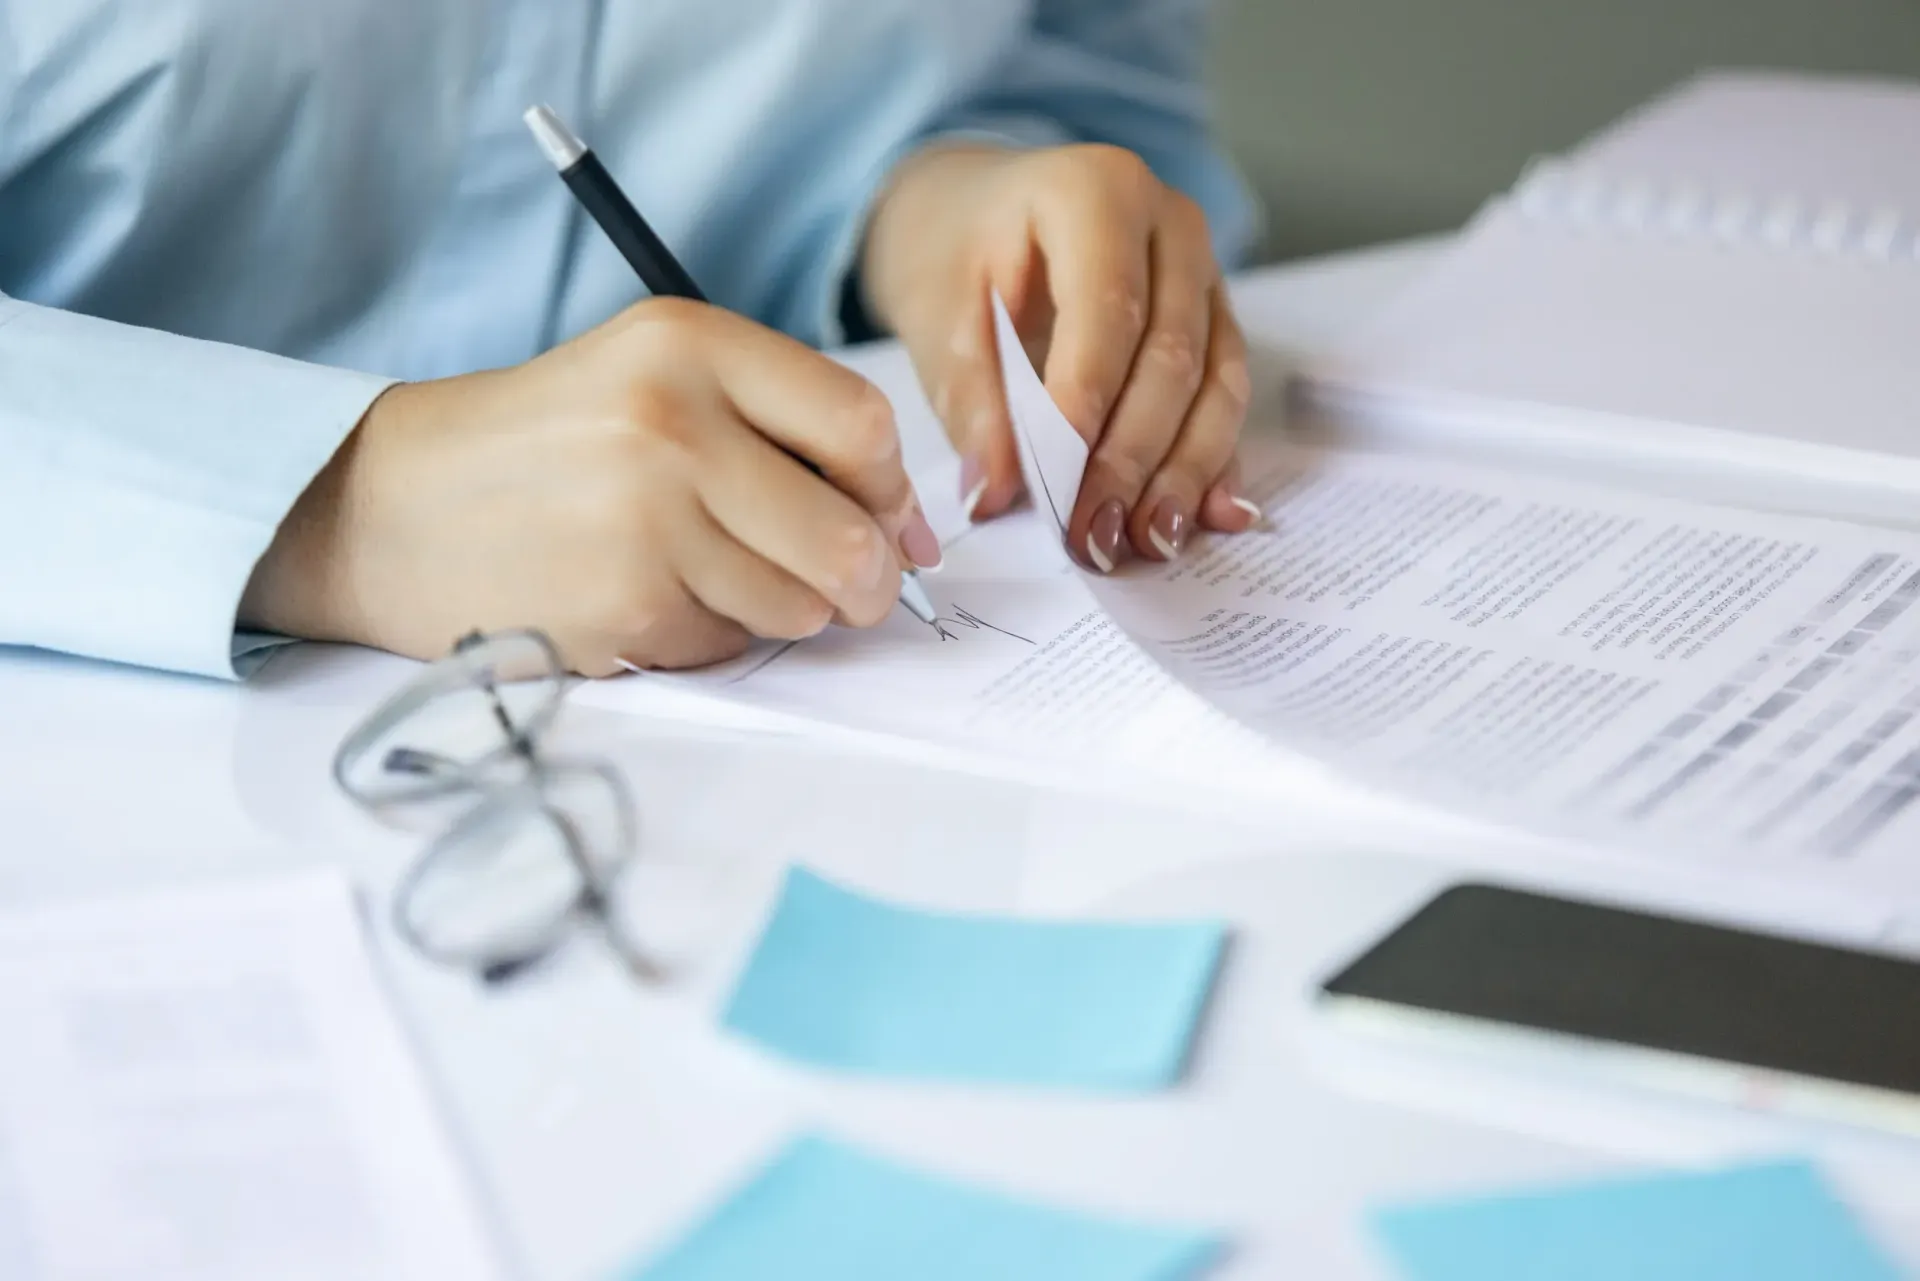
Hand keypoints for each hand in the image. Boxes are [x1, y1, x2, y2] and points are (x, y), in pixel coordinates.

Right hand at [239, 299, 943, 674]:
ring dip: (781, 610)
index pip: (863, 424)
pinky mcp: (624, 607)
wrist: (392, 507)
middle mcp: (672, 422)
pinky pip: (731, 645)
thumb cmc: (547, 445)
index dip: (892, 490)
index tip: (890, 522)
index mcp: (689, 343)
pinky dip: (712, 637)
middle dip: (867, 581)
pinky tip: (650, 599)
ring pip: (800, 604)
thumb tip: (907, 531)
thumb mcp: (656, 377)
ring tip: (707, 575)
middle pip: (850, 536)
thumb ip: (784, 427)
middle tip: (852, 591)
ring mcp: (647, 520)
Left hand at [861, 143, 1259, 571]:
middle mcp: (1171, 223)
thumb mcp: (937, 313)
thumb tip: (995, 491)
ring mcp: (1205, 271)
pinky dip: (1210, 463)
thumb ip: (970, 400)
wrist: (976, 214)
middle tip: (1091, 537)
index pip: (1108, 313)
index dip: (1086, 407)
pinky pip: (1225, 397)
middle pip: (1170, 357)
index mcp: (1098, 191)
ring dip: (1180, 474)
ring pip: (1214, 384)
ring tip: (1142, 543)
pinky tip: (1200, 519)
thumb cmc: (954, 253)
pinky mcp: (1215, 320)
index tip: (1059, 490)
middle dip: (1131, 460)